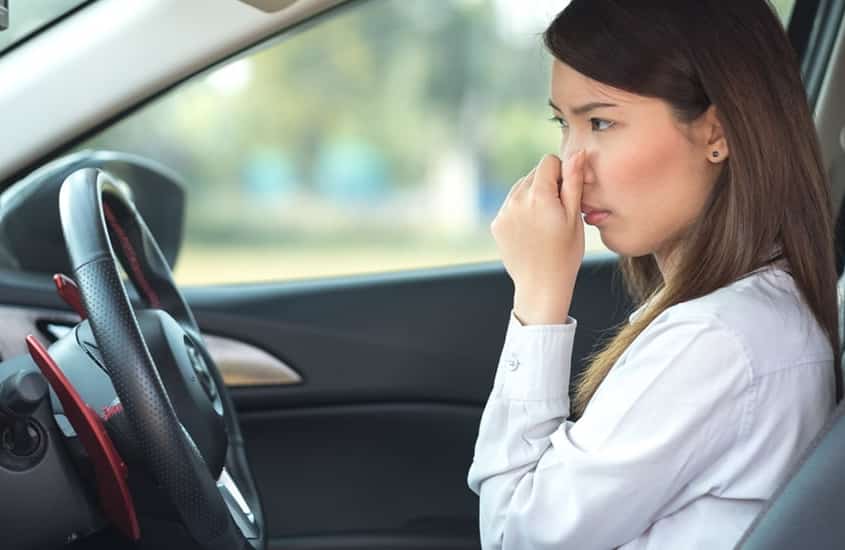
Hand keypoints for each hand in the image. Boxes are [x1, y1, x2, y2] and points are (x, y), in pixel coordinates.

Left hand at [490, 151, 585, 324]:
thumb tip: (578, 152)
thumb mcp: (575, 217)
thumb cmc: (565, 253)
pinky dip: (521, 210)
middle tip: (557, 213)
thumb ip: (574, 181)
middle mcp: (516, 200)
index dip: (562, 175)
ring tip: (544, 223)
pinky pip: (510, 204)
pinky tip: (531, 231)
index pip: (548, 162)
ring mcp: (504, 212)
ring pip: (520, 188)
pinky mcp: (497, 223)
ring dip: (533, 196)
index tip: (566, 196)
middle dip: (547, 185)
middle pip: (534, 174)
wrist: (541, 285)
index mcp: (539, 195)